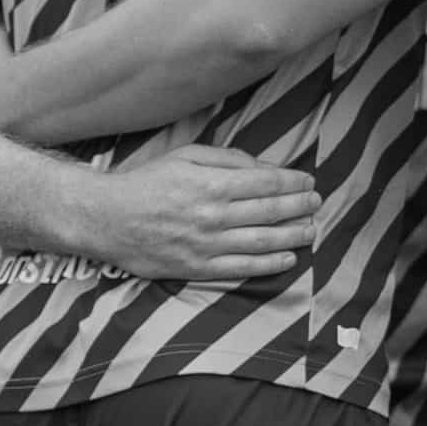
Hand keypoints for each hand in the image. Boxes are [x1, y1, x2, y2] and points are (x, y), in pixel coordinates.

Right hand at [81, 145, 318, 284]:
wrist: (109, 218)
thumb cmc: (148, 182)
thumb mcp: (185, 156)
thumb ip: (227, 159)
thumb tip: (264, 168)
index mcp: (211, 183)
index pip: (266, 183)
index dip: (293, 182)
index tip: (307, 181)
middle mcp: (214, 215)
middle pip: (271, 212)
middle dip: (300, 206)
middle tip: (317, 202)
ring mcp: (208, 245)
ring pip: (264, 241)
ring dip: (294, 235)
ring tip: (311, 229)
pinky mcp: (200, 268)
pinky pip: (244, 269)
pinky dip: (271, 264)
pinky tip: (289, 258)